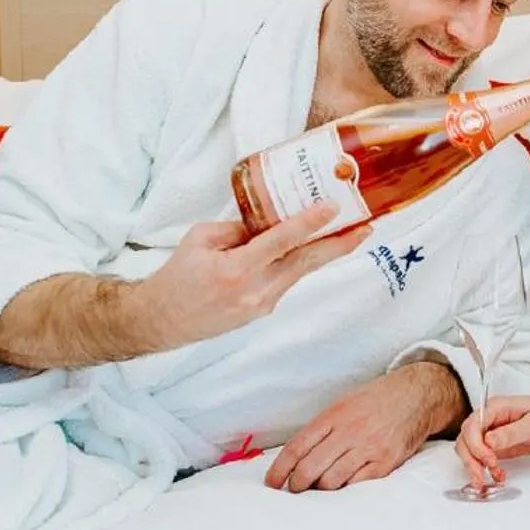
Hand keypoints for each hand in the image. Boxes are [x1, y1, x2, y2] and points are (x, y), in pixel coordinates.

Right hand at [136, 202, 369, 350]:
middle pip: (305, 262)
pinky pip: (286, 281)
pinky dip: (301, 263)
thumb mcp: (200, 239)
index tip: (332, 208)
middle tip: (367, 227)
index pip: (280, 242)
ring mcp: (261, 306)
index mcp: (235, 270)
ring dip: (326, 252)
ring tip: (352, 233)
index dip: (308, 224)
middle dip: (339, 245)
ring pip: (300, 272)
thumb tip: (269, 218)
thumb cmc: (177, 275)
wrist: (162, 321)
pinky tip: (313, 247)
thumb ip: (238, 228)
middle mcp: (254, 292)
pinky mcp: (262, 311)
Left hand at [265, 361, 463, 492]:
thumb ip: (322, 428)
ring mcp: (368, 448)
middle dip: (297, 484)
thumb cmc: (375, 401)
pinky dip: (345, 489)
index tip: (272, 483)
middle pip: (310, 468)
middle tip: (295, 489)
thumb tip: (297, 457)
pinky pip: (356, 485)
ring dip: (321, 488)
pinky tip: (343, 486)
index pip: (298, 447)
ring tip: (321, 486)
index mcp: (334, 415)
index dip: (280, 469)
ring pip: (331, 481)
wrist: (416, 396)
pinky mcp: (386, 462)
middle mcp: (349, 431)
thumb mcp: (343, 404)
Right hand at [455, 394, 529, 488]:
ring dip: (475, 466)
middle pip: (465, 439)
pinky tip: (498, 475)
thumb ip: (511, 433)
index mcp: (496, 407)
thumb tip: (488, 440)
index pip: (473, 425)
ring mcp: (490, 432)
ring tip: (490, 479)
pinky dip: (485, 469)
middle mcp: (489, 419)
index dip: (476, 445)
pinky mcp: (495, 445)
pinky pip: (481, 458)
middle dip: (471, 459)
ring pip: (469, 450)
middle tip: (482, 476)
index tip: (489, 459)